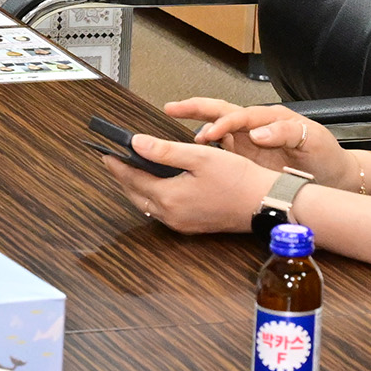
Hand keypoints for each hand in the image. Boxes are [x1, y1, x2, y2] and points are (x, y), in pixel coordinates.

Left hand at [93, 131, 283, 233]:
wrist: (265, 203)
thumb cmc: (239, 179)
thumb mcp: (199, 156)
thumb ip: (164, 151)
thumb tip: (136, 143)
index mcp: (169, 197)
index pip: (132, 178)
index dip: (117, 164)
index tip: (105, 153)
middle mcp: (171, 215)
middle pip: (135, 194)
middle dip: (123, 177)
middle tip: (114, 161)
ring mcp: (181, 224)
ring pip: (147, 205)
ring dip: (136, 188)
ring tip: (132, 170)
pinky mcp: (191, 226)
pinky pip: (162, 212)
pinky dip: (153, 197)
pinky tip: (157, 186)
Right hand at [164, 98, 351, 185]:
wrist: (334, 176)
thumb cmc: (325, 155)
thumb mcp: (312, 139)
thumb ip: (286, 131)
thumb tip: (257, 133)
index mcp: (270, 119)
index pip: (240, 115)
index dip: (223, 123)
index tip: (209, 135)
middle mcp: (256, 127)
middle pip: (221, 111)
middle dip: (196, 108)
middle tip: (172, 107)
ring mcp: (248, 142)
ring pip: (216, 127)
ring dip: (195, 124)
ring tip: (173, 122)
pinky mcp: (245, 157)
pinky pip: (220, 149)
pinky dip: (202, 148)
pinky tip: (189, 152)